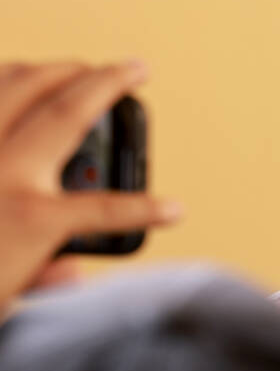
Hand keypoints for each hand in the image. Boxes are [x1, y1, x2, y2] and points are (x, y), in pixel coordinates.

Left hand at [0, 61, 180, 310]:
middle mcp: (2, 173)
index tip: (171, 209)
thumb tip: (68, 271)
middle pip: (67, 109)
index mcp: (31, 217)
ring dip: (49, 68)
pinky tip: (7, 80)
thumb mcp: (5, 304)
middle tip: (132, 68)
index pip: (109, 209)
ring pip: (12, 84)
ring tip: (71, 66)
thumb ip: (43, 281)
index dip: (146, 209)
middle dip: (107, 82)